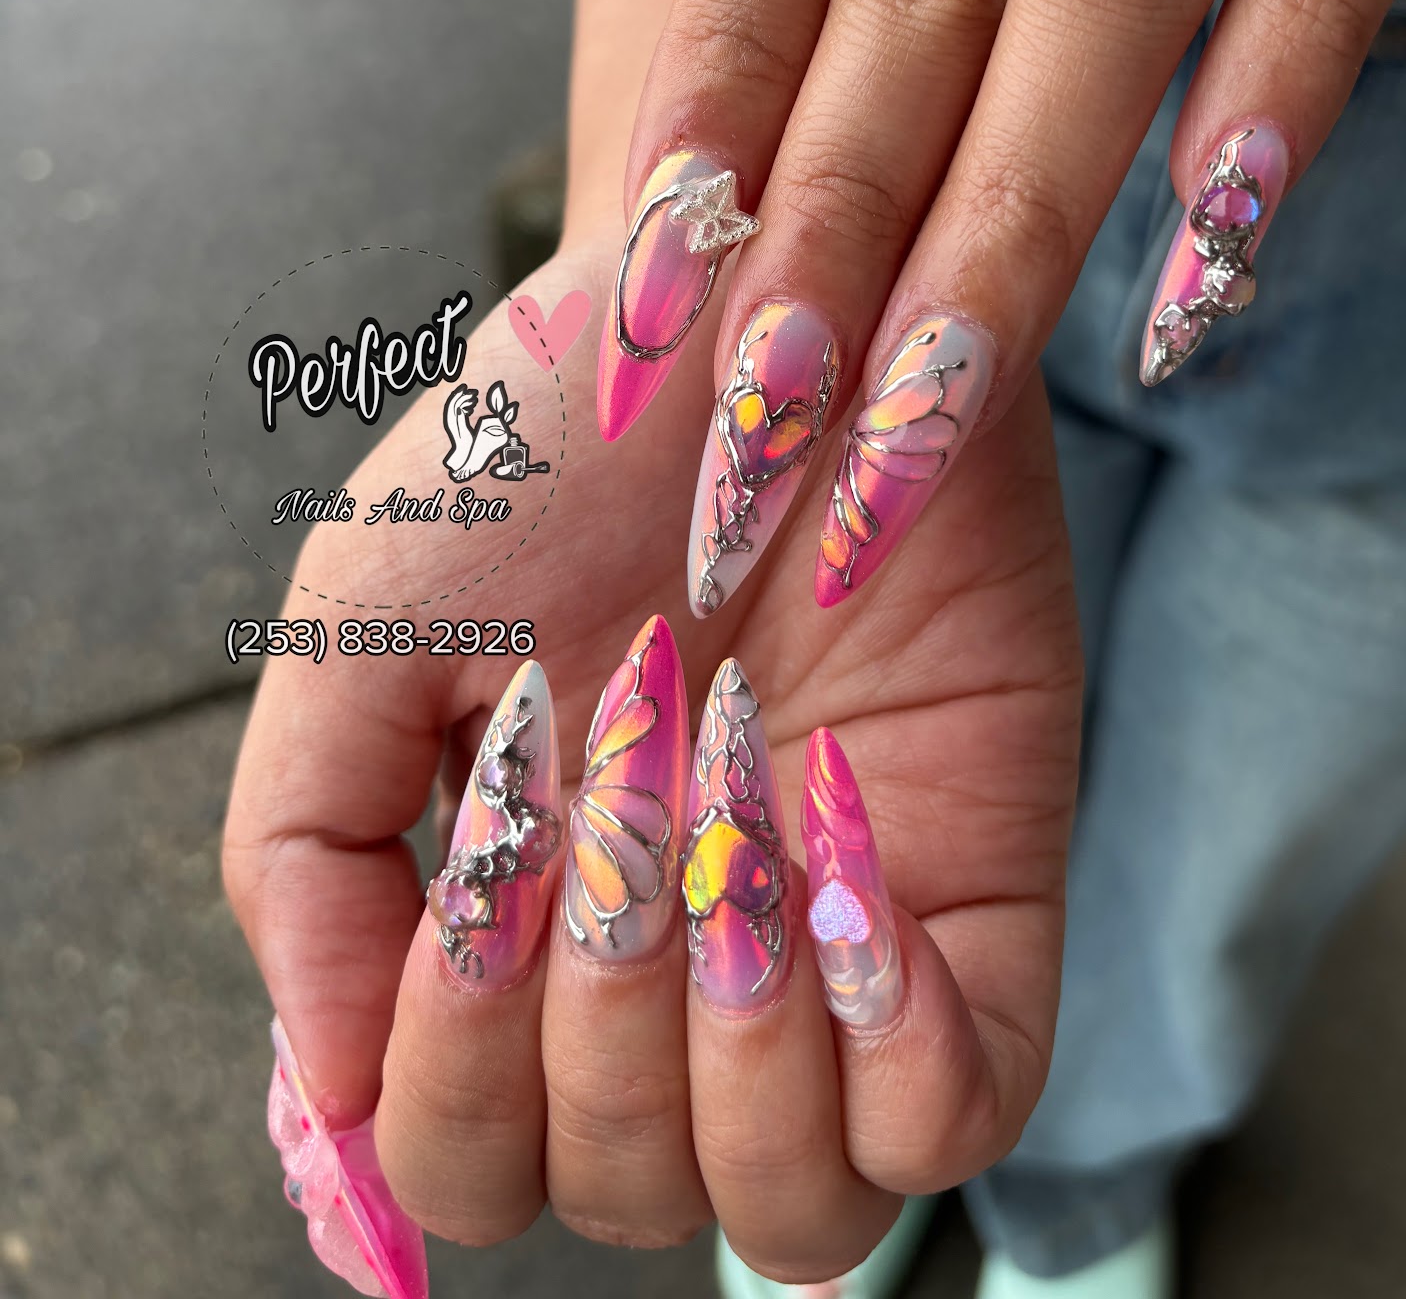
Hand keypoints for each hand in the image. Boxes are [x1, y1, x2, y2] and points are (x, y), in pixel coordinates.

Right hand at [224, 236, 1080, 1281]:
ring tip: (728, 818)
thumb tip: (330, 1106)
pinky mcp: (980, 910)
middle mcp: (672, 980)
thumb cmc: (549, 456)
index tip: (492, 862)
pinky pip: (960, 1121)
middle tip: (620, 776)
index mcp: (519, 937)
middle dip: (595, 1015)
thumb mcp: (360, 628)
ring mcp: (832, 956)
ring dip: (733, 1050)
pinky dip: (892, 1053)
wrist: (749, 317)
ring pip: (793, 1213)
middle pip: (618, 1197)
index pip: (467, 1164)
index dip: (458, 1072)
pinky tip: (844, 874)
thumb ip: (303, 861)